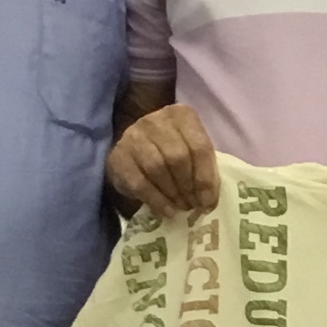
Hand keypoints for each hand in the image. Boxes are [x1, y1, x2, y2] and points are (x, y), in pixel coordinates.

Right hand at [109, 101, 218, 217]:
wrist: (135, 151)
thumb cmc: (171, 153)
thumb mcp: (192, 153)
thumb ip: (204, 170)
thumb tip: (208, 201)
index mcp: (182, 116)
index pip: (199, 147)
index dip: (205, 178)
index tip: (207, 201)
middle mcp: (155, 120)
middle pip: (177, 157)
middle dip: (188, 186)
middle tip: (192, 205)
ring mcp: (133, 136)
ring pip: (158, 168)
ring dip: (172, 193)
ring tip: (180, 207)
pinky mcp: (118, 156)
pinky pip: (139, 183)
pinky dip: (156, 200)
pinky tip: (166, 211)